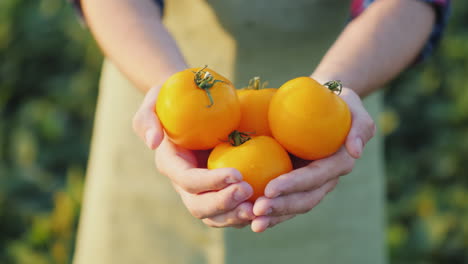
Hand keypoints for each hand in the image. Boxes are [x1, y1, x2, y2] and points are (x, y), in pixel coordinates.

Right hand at [133, 85, 254, 227]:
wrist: (191, 104)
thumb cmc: (174, 97)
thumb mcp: (153, 100)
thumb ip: (148, 118)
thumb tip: (153, 142)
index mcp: (171, 164)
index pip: (187, 180)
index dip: (210, 182)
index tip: (237, 174)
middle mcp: (184, 183)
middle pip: (199, 206)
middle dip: (224, 204)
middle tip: (249, 191)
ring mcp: (201, 190)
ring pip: (214, 216)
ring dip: (236, 216)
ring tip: (259, 207)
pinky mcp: (218, 190)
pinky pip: (230, 211)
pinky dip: (245, 213)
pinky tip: (264, 206)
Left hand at [250, 87, 375, 231]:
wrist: (320, 104)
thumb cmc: (335, 101)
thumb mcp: (352, 104)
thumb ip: (360, 125)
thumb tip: (355, 151)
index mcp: (338, 162)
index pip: (315, 177)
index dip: (294, 185)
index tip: (270, 189)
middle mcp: (325, 179)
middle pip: (305, 199)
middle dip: (281, 207)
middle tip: (256, 211)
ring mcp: (311, 184)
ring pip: (294, 206)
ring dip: (274, 216)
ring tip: (253, 222)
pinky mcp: (296, 184)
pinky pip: (284, 202)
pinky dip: (270, 212)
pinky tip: (249, 217)